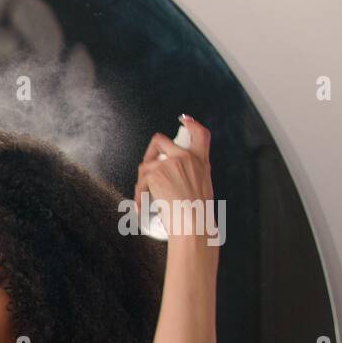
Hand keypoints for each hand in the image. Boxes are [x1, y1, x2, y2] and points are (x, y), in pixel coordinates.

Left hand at [134, 114, 215, 238]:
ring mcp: (170, 163)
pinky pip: (140, 182)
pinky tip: (141, 208)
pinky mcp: (156, 173)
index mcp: (200, 160)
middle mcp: (186, 157)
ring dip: (142, 181)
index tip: (185, 120)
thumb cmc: (198, 212)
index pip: (200, 134)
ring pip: (146, 164)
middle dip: (150, 153)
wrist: (192, 222)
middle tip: (148, 169)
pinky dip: (139, 197)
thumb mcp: (202, 187)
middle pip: (160, 141)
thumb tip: (177, 177)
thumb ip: (191, 174)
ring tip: (146, 198)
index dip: (192, 124)